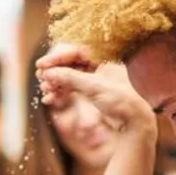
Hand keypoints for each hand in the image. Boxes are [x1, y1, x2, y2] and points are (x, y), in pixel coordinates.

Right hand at [35, 44, 155, 135]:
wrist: (134, 123)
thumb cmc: (120, 101)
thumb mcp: (93, 87)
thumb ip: (69, 78)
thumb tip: (48, 72)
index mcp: (104, 58)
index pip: (75, 51)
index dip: (56, 58)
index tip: (41, 65)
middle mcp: (99, 66)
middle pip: (70, 63)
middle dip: (54, 72)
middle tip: (41, 79)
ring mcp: (94, 79)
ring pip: (69, 77)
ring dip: (55, 84)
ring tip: (45, 92)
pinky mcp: (91, 93)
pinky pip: (71, 88)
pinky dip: (60, 93)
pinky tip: (50, 100)